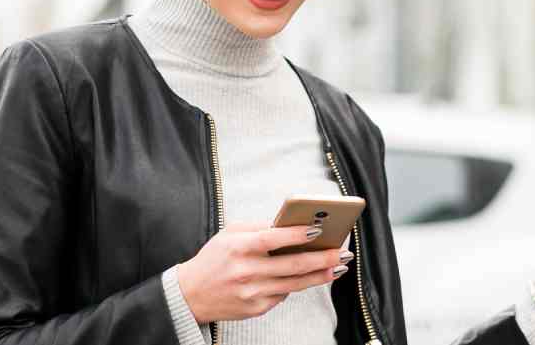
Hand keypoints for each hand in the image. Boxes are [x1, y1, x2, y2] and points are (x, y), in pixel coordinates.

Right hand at [176, 221, 351, 322]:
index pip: (271, 239)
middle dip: (321, 259)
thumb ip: (259, 228)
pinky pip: (283, 295)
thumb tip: (293, 225)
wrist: (191, 294)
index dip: (295, 235)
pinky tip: (308, 277)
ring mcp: (251, 293)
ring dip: (319, 275)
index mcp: (238, 248)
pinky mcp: (255, 309)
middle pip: (291, 265)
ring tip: (338, 267)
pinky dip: (296, 285)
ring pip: (294, 284)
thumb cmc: (214, 258)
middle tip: (343, 253)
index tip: (318, 229)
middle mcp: (245, 272)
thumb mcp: (230, 235)